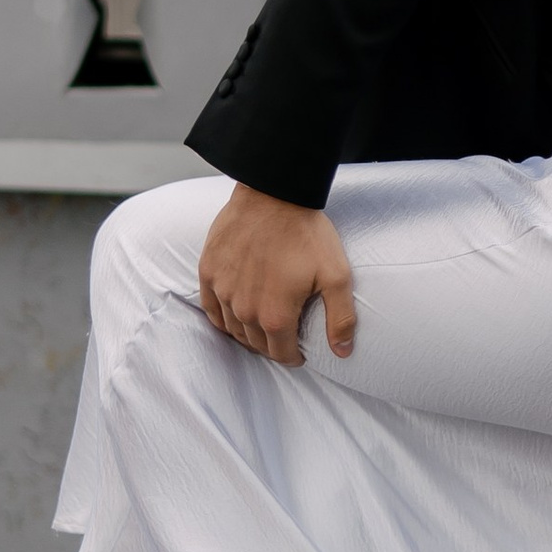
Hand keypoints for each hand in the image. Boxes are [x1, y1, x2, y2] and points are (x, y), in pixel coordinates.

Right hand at [197, 185, 355, 364]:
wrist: (274, 194)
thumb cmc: (307, 233)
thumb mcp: (336, 276)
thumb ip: (341, 318)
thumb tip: (342, 352)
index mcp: (275, 316)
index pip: (281, 354)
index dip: (293, 357)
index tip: (299, 352)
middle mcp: (244, 310)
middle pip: (256, 344)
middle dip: (272, 346)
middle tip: (283, 339)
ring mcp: (222, 291)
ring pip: (233, 329)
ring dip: (248, 334)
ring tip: (262, 328)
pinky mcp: (208, 272)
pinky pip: (210, 308)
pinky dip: (222, 317)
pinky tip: (233, 315)